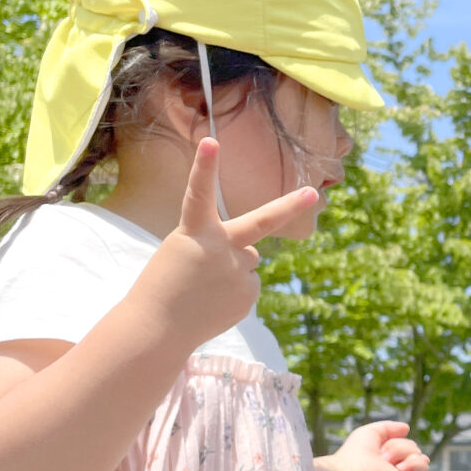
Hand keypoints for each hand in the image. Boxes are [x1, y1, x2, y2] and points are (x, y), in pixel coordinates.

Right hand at [130, 139, 322, 349]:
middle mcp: (221, 249)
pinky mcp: (248, 295)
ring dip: (231, 268)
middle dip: (291, 205)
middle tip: (313, 192)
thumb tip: (255, 258)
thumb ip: (224, 246)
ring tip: (203, 286)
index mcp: (194, 232)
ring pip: (247, 259)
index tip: (210, 141)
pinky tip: (212, 301)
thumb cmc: (164, 283)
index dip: (205, 167)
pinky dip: (233, 290)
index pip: (199, 193)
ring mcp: (238, 273)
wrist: (157, 329)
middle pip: (261, 222)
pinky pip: (247, 282)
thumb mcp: (186, 251)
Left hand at [328, 420, 430, 470]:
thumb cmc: (356, 453)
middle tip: (381, 456)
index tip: (378, 449)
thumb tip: (407, 428)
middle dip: (397, 446)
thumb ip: (389, 428)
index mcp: (387, 462)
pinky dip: (413, 462)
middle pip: (413, 448)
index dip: (394, 441)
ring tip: (386, 461)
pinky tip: (399, 468)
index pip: (404, 445)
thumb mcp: (372, 432)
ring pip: (418, 455)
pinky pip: (424, 466)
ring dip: (401, 452)